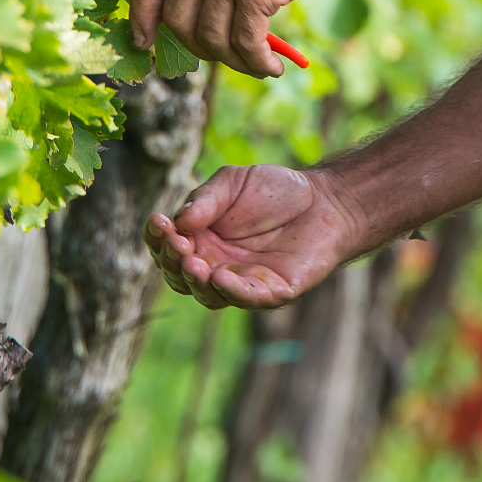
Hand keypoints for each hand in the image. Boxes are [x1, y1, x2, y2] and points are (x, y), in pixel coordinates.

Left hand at [129, 0, 343, 76]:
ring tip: (255, 63)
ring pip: (211, 37)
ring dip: (232, 60)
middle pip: (177, 17)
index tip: (143, 40)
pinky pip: (246, 43)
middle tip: (217, 53)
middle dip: (194, 46)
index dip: (141, 16)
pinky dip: (257, 63)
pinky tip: (271, 66)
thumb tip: (190, 1)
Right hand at [145, 164, 362, 309]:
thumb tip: (179, 221)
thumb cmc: (275, 191)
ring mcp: (242, 282)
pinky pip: (247, 298)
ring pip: (208, 294)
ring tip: (193, 262)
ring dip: (196, 281)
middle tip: (178, 243)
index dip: (157, 239)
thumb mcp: (231, 183)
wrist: (323, 199)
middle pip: (180, 275)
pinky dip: (232, 291)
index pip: (167, 248)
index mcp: (201, 240)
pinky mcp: (272, 292)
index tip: (158, 221)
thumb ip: (205, 200)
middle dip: (172, 261)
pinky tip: (220, 277)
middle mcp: (215, 265)